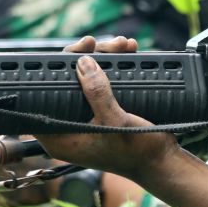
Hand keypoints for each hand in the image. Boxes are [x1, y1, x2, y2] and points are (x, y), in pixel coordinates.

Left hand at [36, 36, 178, 182]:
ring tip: (121, 45)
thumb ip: (97, 94)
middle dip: (85, 57)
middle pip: (66, 82)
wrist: (162, 162)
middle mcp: (69, 126)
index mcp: (61, 137)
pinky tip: (126, 52)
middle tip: (98, 44)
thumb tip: (82, 63)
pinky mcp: (102, 111)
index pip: (44, 96)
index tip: (75, 51)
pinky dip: (114, 66)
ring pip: (86, 78)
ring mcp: (86, 118)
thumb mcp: (116, 122)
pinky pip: (103, 83)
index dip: (55, 68)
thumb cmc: (137, 153)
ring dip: (103, 57)